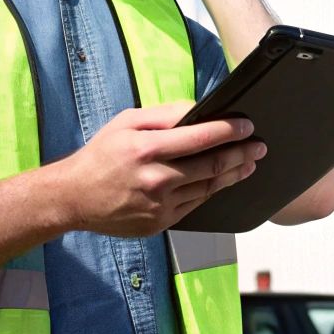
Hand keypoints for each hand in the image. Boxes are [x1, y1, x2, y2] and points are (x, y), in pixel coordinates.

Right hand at [54, 101, 265, 236]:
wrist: (74, 198)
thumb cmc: (100, 156)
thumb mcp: (126, 122)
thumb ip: (164, 114)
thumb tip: (198, 110)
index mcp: (147, 149)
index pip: (200, 138)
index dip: (229, 131)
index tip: (247, 126)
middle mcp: (156, 179)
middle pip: (211, 166)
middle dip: (241, 154)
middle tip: (259, 146)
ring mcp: (160, 205)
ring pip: (208, 188)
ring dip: (234, 174)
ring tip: (249, 163)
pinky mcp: (161, 222)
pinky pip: (196, 205)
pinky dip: (212, 191)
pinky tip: (223, 181)